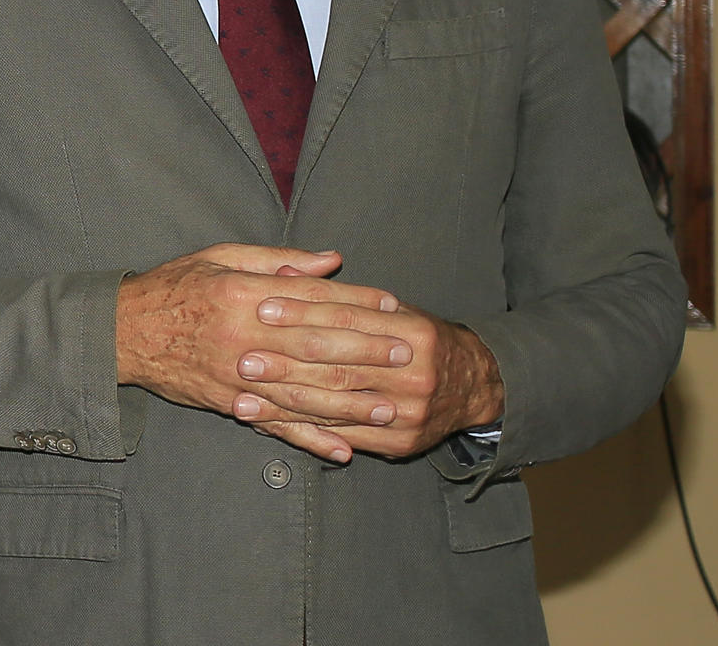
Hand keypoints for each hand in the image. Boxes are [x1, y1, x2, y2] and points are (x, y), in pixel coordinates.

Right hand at [115, 244, 407, 462]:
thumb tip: (331, 261)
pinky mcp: (229, 404)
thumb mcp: (221, 257)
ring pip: (303, 393)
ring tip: (390, 408)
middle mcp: (244, 337)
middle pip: (316, 346)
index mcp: (244, 294)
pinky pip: (275, 426)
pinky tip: (342, 450)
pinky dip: (310, 440)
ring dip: (350, 404)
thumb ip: (279, 261)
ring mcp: (237, 376)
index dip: (355, 302)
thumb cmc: (175, 286)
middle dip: (366, 352)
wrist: (122, 332)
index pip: (312, 298)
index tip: (393, 305)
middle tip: (408, 356)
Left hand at [232, 294, 503, 459]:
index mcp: (413, 331)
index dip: (303, 312)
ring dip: (284, 404)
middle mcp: (414, 373)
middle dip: (286, 363)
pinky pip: (342, 435)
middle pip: (338, 365)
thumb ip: (342, 295)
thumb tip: (287, 273)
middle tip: (244, 359)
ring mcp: (409, 412)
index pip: (348, 318)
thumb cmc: (418, 338)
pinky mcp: (401, 443)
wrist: (474, 386)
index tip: (263, 307)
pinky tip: (269, 425)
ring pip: (336, 405)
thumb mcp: (393, 307)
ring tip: (243, 399)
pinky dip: (302, 431)